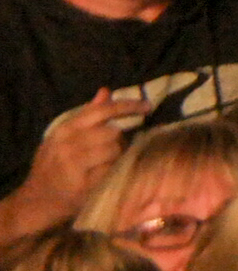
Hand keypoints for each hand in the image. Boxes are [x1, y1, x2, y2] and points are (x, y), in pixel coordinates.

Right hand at [20, 92, 140, 216]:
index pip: (102, 111)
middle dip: (119, 140)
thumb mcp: (61, 138)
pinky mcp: (83, 185)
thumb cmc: (51, 166)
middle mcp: (68, 145)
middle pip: (113, 133)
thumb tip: (105, 91)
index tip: (147, 106)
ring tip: (105, 164)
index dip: (128, 106)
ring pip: (115, 151)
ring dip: (117, 156)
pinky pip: (111, 170)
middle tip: (114, 149)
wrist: (35, 202)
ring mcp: (75, 166)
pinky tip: (104, 176)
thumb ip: (85, 115)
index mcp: (64, 130)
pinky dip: (113, 171)